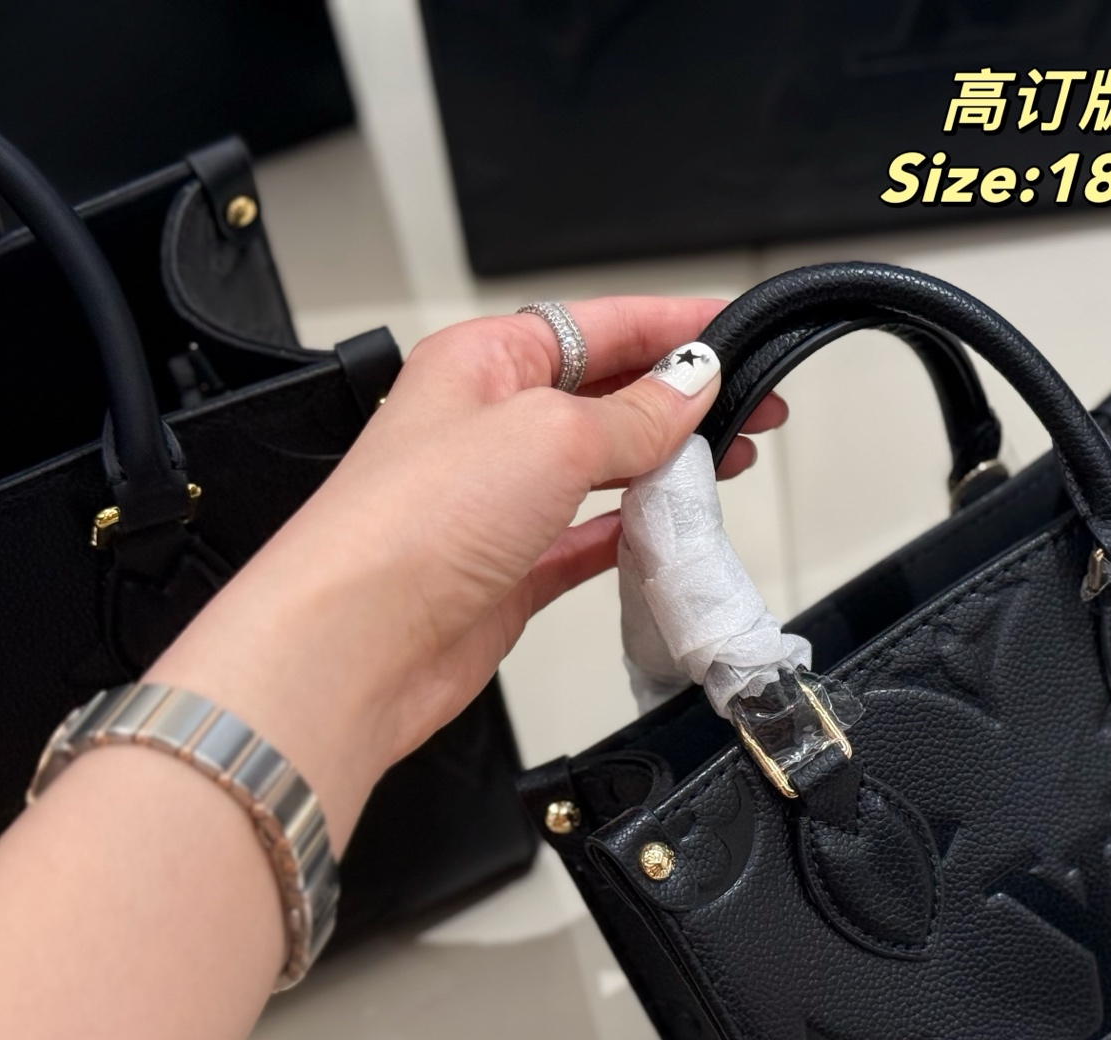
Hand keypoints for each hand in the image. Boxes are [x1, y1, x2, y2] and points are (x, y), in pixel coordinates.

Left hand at [147, 296, 781, 843]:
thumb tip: (691, 384)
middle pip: (606, 394)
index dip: (673, 326)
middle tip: (756, 406)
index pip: (598, 325)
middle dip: (682, 398)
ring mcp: (498, 501)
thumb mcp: (549, 435)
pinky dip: (633, 532)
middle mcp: (487, 424)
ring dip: (667, 464)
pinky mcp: (509, 570)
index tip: (737, 332)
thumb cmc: (410, 524)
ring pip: (604, 466)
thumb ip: (633, 413)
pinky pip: (588, 539)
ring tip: (732, 460)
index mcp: (482, 361)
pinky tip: (671, 529)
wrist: (354, 643)